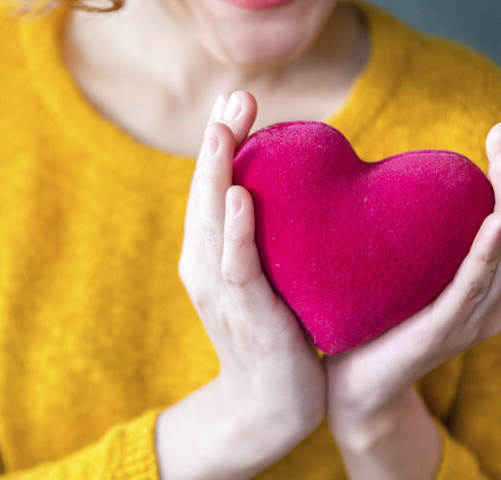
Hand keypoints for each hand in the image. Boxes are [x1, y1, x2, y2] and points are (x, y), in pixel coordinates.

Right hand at [179, 90, 325, 450]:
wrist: (269, 404)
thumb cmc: (274, 333)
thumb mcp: (267, 274)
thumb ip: (268, 235)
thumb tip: (296, 191)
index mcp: (209, 249)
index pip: (212, 186)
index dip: (221, 143)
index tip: (235, 100)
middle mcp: (204, 261)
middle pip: (206, 192)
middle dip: (218, 142)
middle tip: (234, 95)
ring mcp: (218, 286)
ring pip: (211, 219)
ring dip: (217, 171)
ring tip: (225, 128)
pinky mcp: (242, 311)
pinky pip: (235, 264)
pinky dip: (234, 229)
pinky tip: (239, 196)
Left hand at [324, 121, 500, 434]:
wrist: (350, 387)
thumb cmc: (369, 323)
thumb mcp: (392, 271)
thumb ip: (399, 235)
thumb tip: (375, 181)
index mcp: (476, 283)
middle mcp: (484, 299)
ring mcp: (469, 318)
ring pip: (500, 254)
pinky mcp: (443, 332)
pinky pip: (470, 288)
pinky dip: (487, 254)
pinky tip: (497, 221)